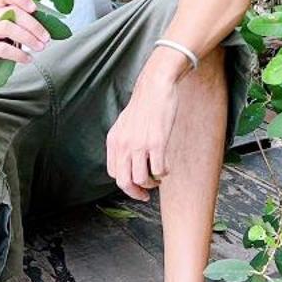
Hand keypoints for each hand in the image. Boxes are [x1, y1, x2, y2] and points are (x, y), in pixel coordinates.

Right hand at [0, 0, 48, 92]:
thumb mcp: (7, 35)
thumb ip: (19, 24)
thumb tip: (45, 19)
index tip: (35, 8)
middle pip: (10, 11)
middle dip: (32, 24)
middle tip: (46, 37)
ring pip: (6, 27)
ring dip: (28, 37)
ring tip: (40, 47)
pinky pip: (2, 48)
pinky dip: (19, 54)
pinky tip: (28, 59)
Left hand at [104, 81, 178, 202]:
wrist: (155, 86)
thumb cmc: (144, 105)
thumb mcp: (124, 124)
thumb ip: (123, 142)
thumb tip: (128, 162)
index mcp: (114, 141)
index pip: (114, 174)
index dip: (126, 184)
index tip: (136, 185)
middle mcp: (123, 145)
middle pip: (124, 182)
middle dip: (136, 192)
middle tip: (145, 194)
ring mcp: (139, 145)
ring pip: (142, 179)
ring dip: (152, 184)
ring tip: (158, 178)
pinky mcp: (156, 143)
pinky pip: (159, 170)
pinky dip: (164, 173)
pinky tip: (166, 166)